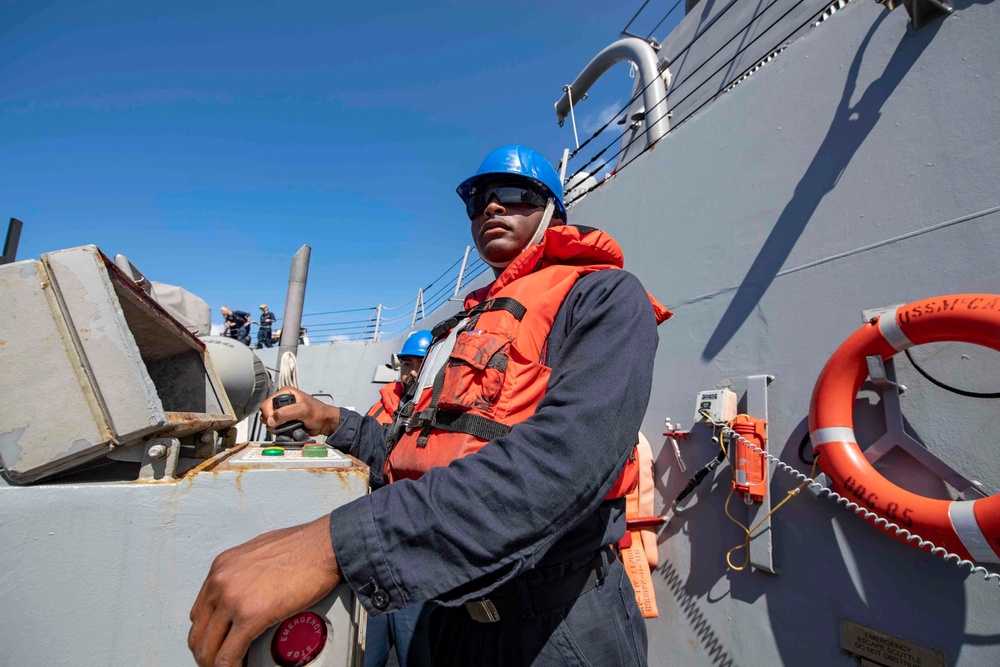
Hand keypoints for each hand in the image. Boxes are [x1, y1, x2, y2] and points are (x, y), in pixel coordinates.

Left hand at [188, 516, 340, 666]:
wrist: (322, 546)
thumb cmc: (301, 546)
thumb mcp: (259, 552)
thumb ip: (245, 573)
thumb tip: (249, 590)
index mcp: (221, 567)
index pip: (200, 611)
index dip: (207, 632)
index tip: (217, 640)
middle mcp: (220, 582)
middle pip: (198, 632)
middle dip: (206, 651)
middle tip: (218, 660)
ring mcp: (232, 600)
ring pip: (208, 647)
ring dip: (215, 662)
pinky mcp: (250, 617)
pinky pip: (229, 654)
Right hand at [261, 386, 340, 435]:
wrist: (325, 422)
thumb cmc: (318, 412)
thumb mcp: (302, 410)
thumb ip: (286, 413)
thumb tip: (271, 420)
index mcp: (285, 393)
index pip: (267, 403)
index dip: (268, 414)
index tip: (273, 422)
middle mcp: (283, 401)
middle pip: (266, 412)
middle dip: (270, 420)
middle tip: (279, 426)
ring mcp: (283, 411)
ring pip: (270, 420)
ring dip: (275, 426)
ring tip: (285, 427)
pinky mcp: (285, 420)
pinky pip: (276, 426)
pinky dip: (279, 429)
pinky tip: (287, 429)